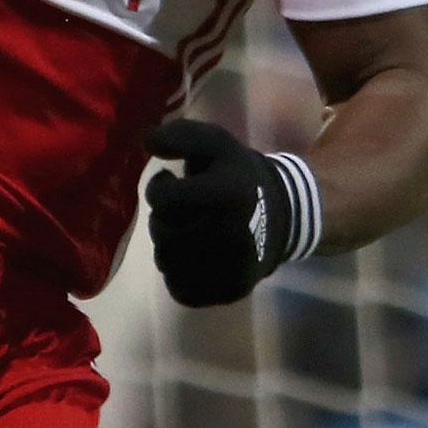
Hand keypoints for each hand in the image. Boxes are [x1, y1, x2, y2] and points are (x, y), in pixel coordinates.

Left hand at [144, 119, 317, 307]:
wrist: (281, 215)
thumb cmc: (239, 175)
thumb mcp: (216, 143)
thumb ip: (180, 135)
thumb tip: (146, 141)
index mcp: (228, 195)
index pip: (164, 199)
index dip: (159, 187)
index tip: (170, 180)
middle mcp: (231, 235)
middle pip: (163, 232)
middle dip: (163, 216)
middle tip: (179, 208)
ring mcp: (232, 269)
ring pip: (166, 262)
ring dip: (167, 244)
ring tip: (185, 229)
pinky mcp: (230, 292)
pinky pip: (180, 289)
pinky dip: (177, 273)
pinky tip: (191, 254)